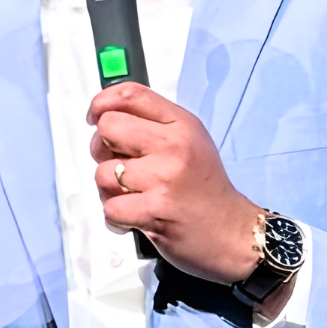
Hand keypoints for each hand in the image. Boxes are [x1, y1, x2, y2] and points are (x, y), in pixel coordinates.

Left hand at [88, 83, 263, 284]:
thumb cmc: (205, 189)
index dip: (101, 103)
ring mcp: (163, 178)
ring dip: (109, 191)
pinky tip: (134, 218)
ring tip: (132, 198)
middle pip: (108, 128)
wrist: (232, 233)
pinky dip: (116, 218)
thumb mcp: (189, 142)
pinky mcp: (154, 210)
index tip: (95, 117)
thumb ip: (153, 126)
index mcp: (181, 124)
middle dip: (102, 150)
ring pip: (103, 173)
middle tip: (119, 166)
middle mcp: (173, 145)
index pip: (130, 94)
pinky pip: (110, 208)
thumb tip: (105, 117)